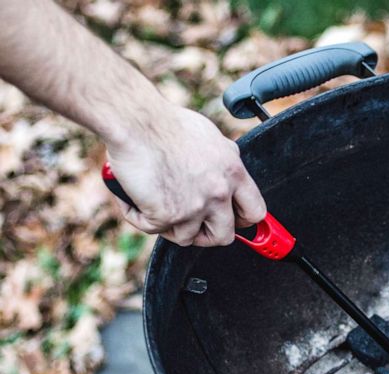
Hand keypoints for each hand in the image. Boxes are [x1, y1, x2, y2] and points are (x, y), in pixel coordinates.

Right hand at [106, 106, 265, 246]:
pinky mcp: (166, 215)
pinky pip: (153, 229)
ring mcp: (194, 207)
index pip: (254, 212)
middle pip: (224, 236)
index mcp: (233, 173)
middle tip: (190, 223)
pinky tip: (133, 201)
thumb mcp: (211, 138)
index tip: (232, 221)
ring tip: (156, 206)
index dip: (241, 221)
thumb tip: (226, 173)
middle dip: (206, 234)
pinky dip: (138, 216)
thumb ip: (223, 162)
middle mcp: (218, 193)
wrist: (136, 121)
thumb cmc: (166, 123)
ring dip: (170, 226)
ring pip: (187, 238)